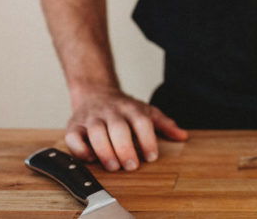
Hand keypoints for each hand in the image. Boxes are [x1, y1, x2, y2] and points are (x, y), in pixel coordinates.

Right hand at [65, 86, 187, 171]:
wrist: (95, 91)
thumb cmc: (124, 108)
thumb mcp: (146, 111)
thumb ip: (164, 124)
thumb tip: (183, 136)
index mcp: (131, 108)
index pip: (142, 121)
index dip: (148, 140)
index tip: (151, 157)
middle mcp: (112, 111)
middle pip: (118, 128)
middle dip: (125, 148)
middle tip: (132, 166)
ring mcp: (92, 117)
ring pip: (95, 132)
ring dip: (104, 151)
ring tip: (114, 166)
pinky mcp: (74, 125)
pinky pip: (73, 137)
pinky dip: (80, 150)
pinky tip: (91, 159)